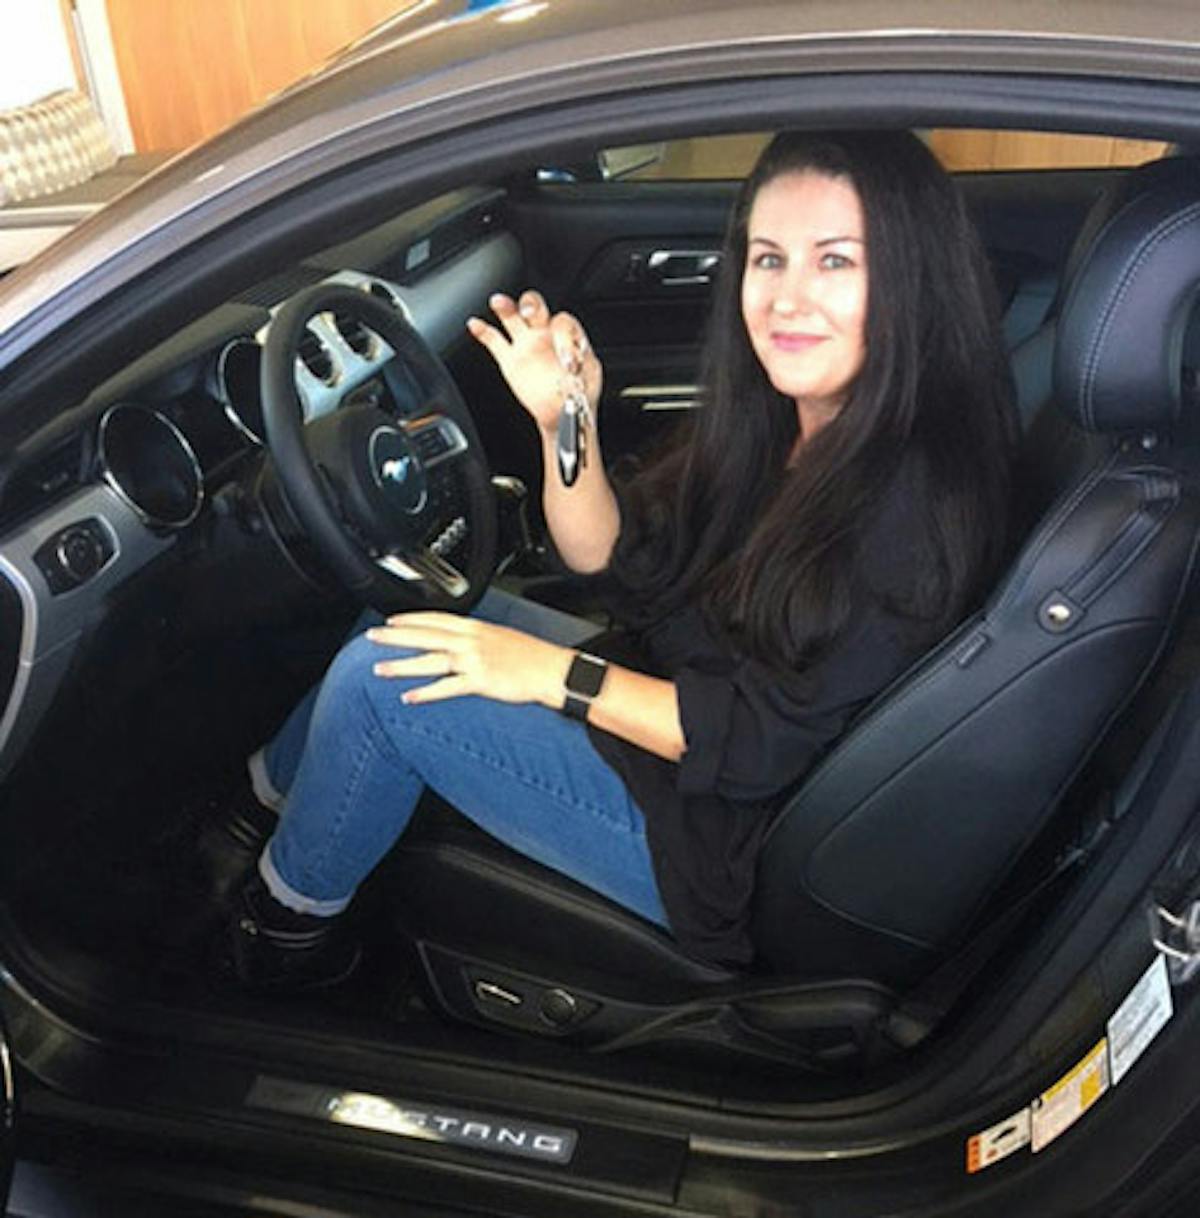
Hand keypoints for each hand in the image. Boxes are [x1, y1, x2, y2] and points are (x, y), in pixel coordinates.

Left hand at [366, 612, 571, 706]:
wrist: (552, 670)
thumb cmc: (532, 656)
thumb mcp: (502, 637)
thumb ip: (478, 639)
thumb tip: (460, 642)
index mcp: (476, 628)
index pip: (436, 619)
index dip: (411, 619)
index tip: (392, 620)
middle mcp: (471, 641)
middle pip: (426, 635)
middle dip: (396, 636)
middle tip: (372, 636)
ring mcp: (474, 661)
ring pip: (430, 660)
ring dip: (402, 665)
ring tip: (380, 669)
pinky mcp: (480, 681)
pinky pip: (447, 687)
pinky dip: (427, 693)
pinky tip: (410, 697)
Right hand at [467, 290, 601, 435]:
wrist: (565, 414)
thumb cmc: (580, 393)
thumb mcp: (590, 373)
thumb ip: (582, 358)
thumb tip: (570, 355)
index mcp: (567, 335)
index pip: (562, 321)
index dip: (564, 335)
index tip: (568, 357)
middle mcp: (545, 334)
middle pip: (535, 308)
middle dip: (531, 305)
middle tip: (528, 310)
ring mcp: (527, 345)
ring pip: (513, 318)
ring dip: (506, 308)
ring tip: (499, 302)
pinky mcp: (510, 360)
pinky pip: (494, 341)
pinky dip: (483, 332)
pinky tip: (474, 323)